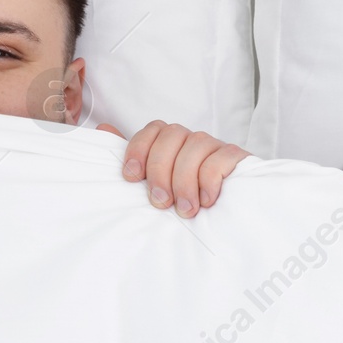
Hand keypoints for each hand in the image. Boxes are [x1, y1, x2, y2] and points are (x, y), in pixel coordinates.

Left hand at [120, 121, 248, 217]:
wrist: (235, 214)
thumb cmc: (190, 200)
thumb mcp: (159, 183)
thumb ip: (135, 158)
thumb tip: (103, 128)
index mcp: (173, 143)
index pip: (153, 129)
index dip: (138, 149)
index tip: (130, 177)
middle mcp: (194, 140)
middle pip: (172, 135)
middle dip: (160, 170)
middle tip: (160, 203)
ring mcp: (218, 146)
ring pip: (197, 144)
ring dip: (185, 180)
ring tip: (185, 210)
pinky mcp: (238, 157)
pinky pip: (221, 158)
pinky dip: (210, 180)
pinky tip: (207, 201)